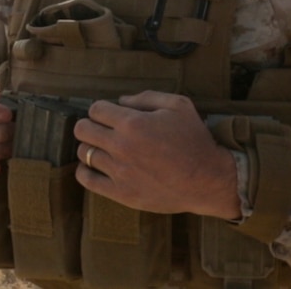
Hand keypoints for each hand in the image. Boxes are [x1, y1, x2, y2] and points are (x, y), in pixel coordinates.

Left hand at [74, 91, 239, 218]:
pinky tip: (94, 166)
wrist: (208, 180)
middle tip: (102, 130)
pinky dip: (85, 171)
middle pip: (82, 129)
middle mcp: (121, 146)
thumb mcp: (178, 105)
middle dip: (90, 125)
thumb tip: (120, 101)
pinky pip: (86, 180)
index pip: (95, 109)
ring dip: (91, 147)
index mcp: (133, 123)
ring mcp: (119, 171)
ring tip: (103, 148)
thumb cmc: (195, 140)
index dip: (101, 109)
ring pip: (84, 153)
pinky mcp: (121, 193)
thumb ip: (146, 97)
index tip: (110, 115)